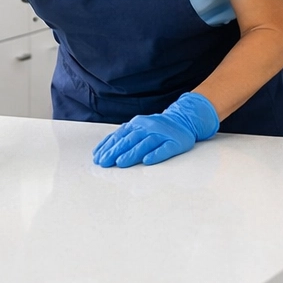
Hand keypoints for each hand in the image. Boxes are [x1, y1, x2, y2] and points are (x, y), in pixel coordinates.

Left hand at [92, 92, 220, 167]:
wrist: (183, 120)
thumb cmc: (157, 129)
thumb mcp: (138, 128)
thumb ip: (122, 137)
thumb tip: (100, 151)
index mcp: (137, 124)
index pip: (120, 135)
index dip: (108, 146)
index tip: (98, 158)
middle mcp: (149, 127)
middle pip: (131, 139)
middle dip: (116, 151)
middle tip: (105, 162)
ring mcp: (163, 134)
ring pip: (146, 144)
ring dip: (133, 153)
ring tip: (121, 162)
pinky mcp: (176, 143)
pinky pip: (165, 149)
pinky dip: (156, 155)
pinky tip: (148, 161)